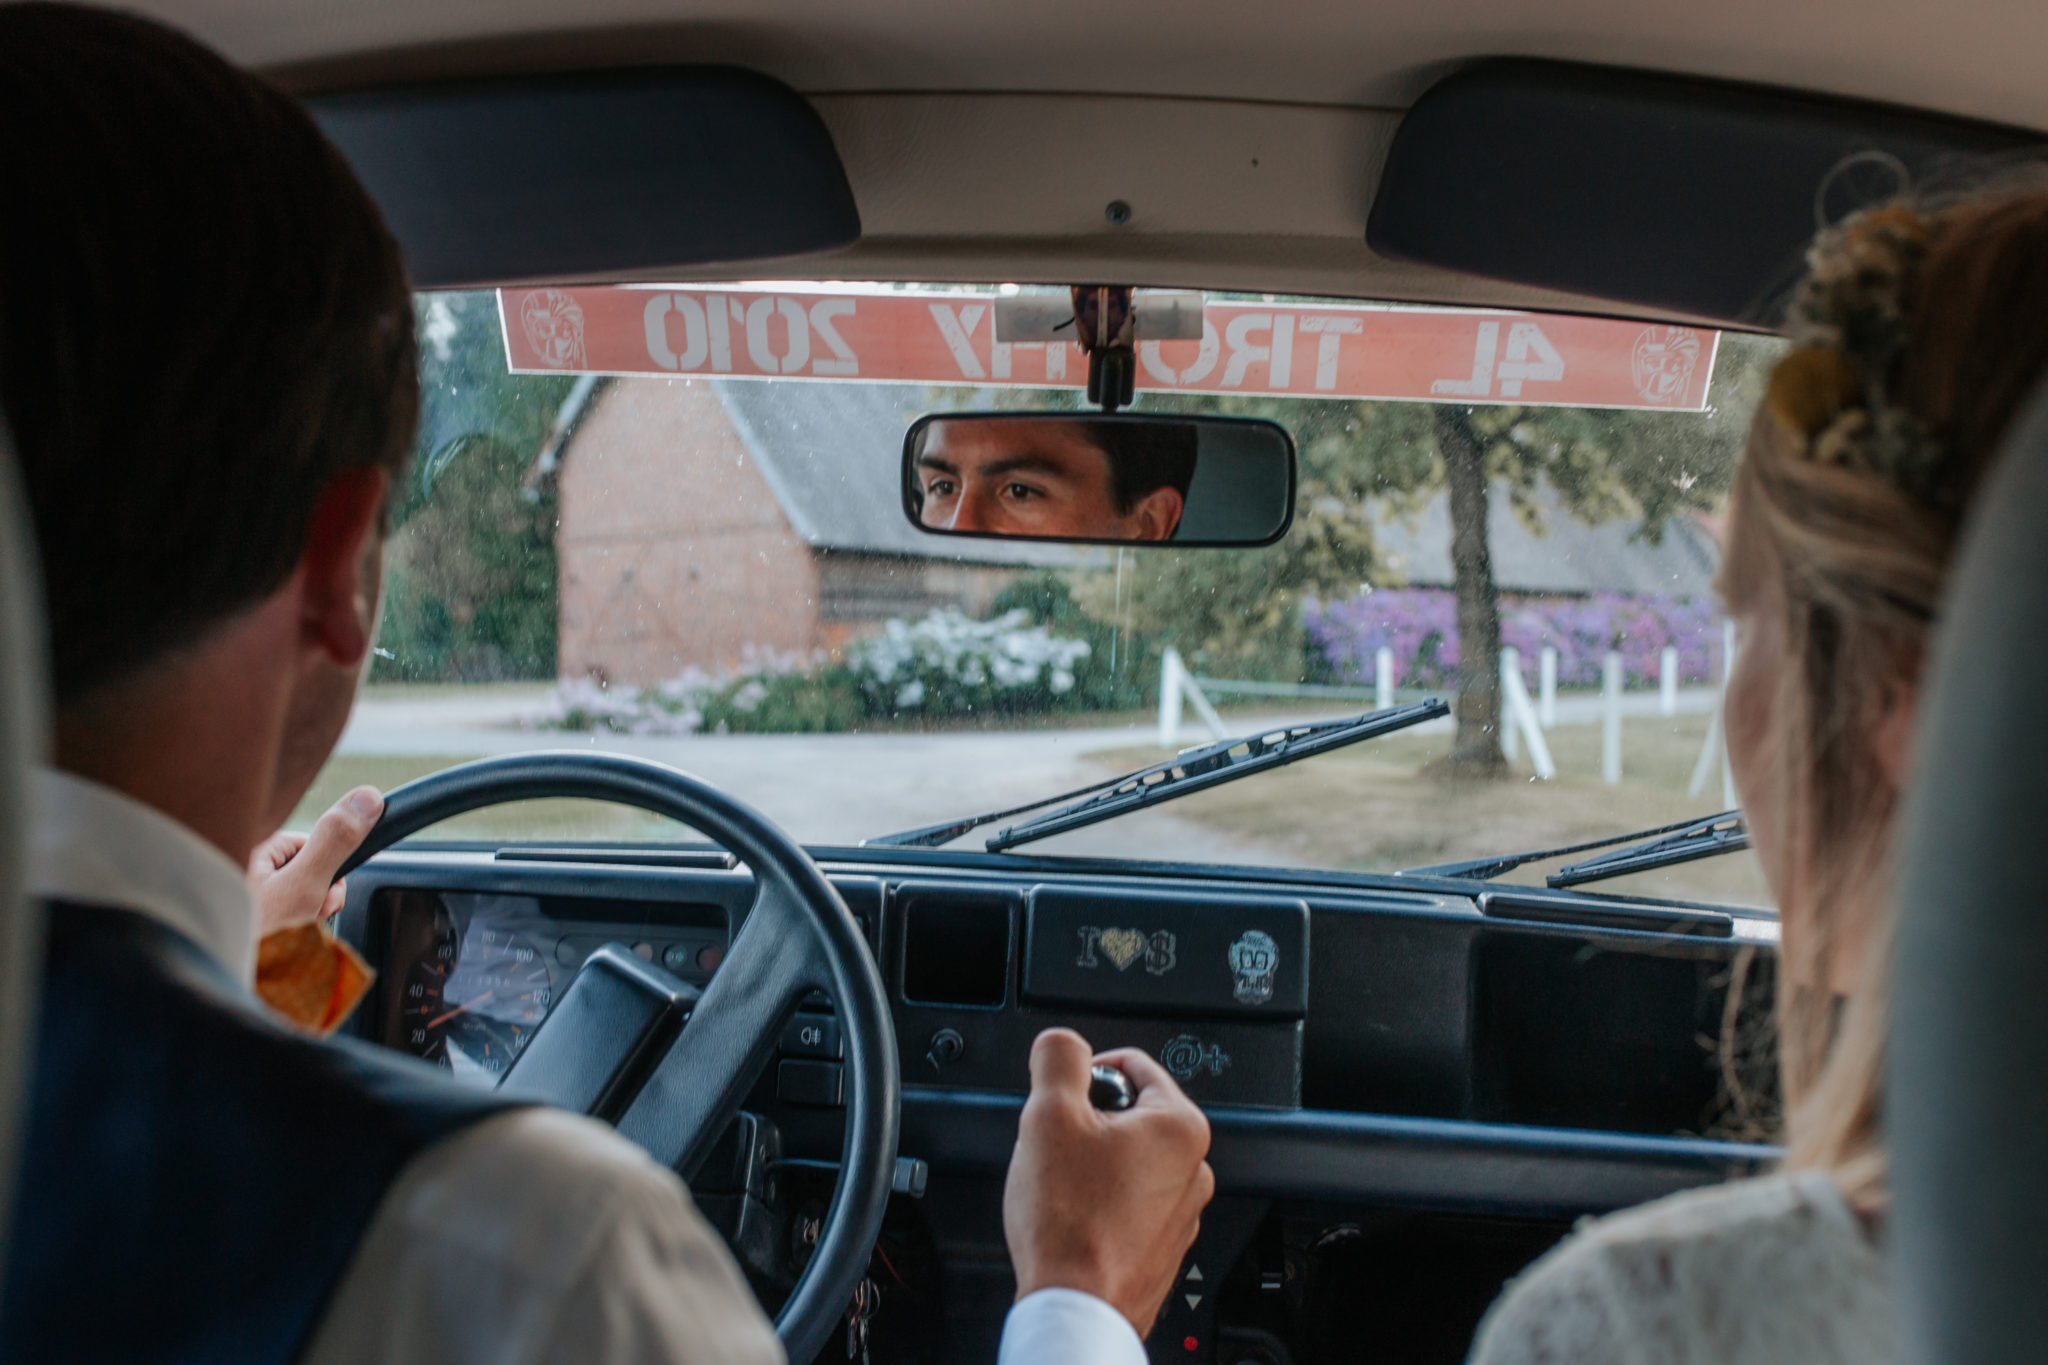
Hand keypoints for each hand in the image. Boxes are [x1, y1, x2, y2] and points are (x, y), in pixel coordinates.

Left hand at [247, 786, 382, 935]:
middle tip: (305, 918)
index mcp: (243, 851)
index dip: (326, 869)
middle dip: (314, 898)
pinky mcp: (238, 926)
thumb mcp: (304, 885)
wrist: (228, 993)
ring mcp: (235, 900)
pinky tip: (277, 948)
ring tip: (287, 938)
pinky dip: (285, 934)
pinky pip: (277, 921)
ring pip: (291, 899)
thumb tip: (366, 797)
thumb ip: (335, 841)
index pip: (306, 844)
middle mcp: (233, 871)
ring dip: (302, 919)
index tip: (323, 891)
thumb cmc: (254, 942)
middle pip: (301, 873)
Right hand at [1003, 1028, 1214, 1338]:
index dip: (1090, 1069)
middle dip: (1090, 1121)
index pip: (1135, 1065)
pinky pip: (1132, 1204)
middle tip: (1058, 1142)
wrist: (1075, 1304)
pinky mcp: (1163, 1246)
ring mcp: (1181, 1213)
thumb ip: (1059, 1058)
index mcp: (1180, 1127)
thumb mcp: (1049, 1114)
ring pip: (1130, 1161)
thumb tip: (1063, 1042)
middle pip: (1132, 1115)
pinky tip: (1075, 1216)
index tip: (1065, 1088)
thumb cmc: (1070, 1222)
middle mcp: (1193, 1169)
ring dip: (1095, 1162)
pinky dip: (1103, 1201)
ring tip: (1063, 1184)